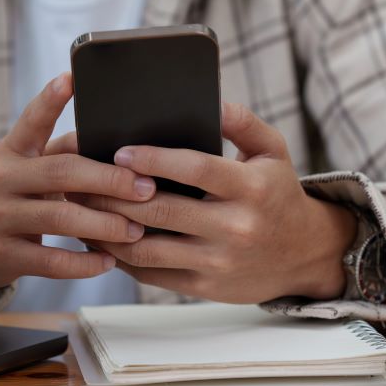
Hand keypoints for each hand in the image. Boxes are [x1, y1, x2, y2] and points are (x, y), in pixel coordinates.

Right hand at [0, 73, 155, 297]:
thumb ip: (63, 153)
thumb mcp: (26, 166)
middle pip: (60, 172)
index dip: (50, 99)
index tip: (72, 78)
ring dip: (104, 224)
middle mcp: (1, 179)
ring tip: (137, 229)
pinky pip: (50, 260)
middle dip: (109, 179)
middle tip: (147, 187)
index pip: (31, 120)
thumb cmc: (14, 194)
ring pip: (59, 217)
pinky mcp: (2, 255)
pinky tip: (109, 261)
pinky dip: (84, 263)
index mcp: (12, 150)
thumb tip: (121, 142)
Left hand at [72, 102, 356, 303]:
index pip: (196, 169)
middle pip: (162, 210)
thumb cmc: (278, 194)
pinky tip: (101, 237)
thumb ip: (242, 121)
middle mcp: (235, 227)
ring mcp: (218, 261)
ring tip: (82, 208)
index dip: (155, 159)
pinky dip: (121, 256)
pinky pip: (151, 274)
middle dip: (116, 194)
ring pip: (148, 248)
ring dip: (108, 229)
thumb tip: (210, 98)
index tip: (120, 151)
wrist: (304, 255)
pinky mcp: (204, 287)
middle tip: (82, 178)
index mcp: (251, 188)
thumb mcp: (273, 151)